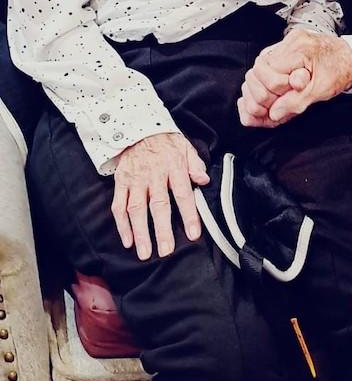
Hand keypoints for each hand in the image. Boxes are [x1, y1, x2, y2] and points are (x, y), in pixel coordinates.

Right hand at [111, 132, 209, 260]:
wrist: (137, 127)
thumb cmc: (166, 142)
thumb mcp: (186, 147)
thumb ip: (195, 164)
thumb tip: (203, 180)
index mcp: (174, 166)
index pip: (183, 193)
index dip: (189, 215)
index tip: (193, 235)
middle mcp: (153, 174)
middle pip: (158, 205)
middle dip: (162, 230)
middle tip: (166, 252)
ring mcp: (135, 179)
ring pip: (136, 209)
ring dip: (140, 232)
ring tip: (144, 253)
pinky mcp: (120, 182)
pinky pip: (118, 206)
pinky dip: (121, 225)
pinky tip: (128, 241)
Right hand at [238, 29, 351, 126]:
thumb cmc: (340, 71)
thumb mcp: (321, 91)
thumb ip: (296, 102)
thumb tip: (274, 113)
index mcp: (300, 49)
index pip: (268, 73)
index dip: (274, 90)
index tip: (284, 99)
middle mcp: (290, 41)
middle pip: (258, 68)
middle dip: (265, 88)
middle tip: (279, 98)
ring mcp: (287, 42)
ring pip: (259, 66)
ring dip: (264, 84)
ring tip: (280, 94)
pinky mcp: (286, 47)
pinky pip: (266, 62)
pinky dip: (267, 77)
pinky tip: (277, 86)